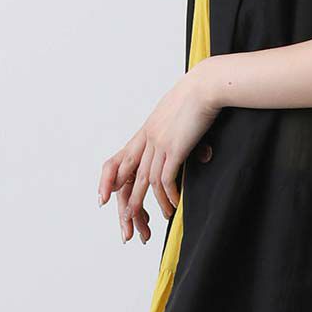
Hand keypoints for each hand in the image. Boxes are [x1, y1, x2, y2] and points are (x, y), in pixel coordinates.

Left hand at [98, 62, 220, 243]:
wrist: (206, 86)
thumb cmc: (197, 98)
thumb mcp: (177, 117)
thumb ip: (174, 135)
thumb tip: (184, 149)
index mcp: (145, 132)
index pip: (119, 159)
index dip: (109, 181)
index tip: (105, 199)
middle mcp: (147, 138)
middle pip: (130, 176)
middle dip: (129, 204)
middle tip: (128, 225)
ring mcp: (159, 143)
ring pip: (147, 182)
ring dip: (153, 204)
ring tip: (159, 219)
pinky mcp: (174, 147)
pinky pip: (165, 178)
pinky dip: (168, 195)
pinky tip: (174, 205)